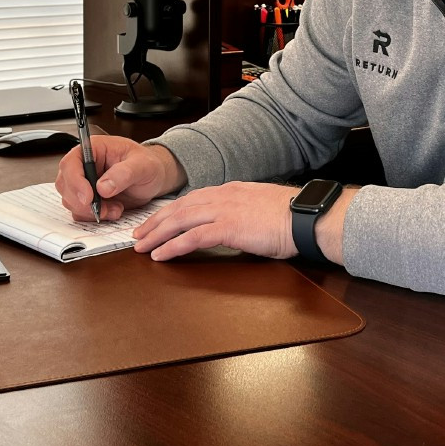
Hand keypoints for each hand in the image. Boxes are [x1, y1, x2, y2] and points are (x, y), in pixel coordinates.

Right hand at [55, 135, 184, 221]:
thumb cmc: (148, 164)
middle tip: (103, 209)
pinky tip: (113, 211)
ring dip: (91, 210)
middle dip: (82, 202)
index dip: (75, 181)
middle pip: (65, 185)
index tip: (88, 197)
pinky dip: (95, 217)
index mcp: (93, 149)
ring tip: (116, 208)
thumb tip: (103, 187)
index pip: (71, 163)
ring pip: (71, 201)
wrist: (153, 178)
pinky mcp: (88, 199)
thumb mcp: (142, 165)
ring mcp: (84, 183)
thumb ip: (124, 173)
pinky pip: (80, 212)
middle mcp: (84, 166)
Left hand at [131, 182, 295, 260]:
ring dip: (157, 234)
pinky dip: (173, 246)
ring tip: (142, 246)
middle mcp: (224, 196)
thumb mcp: (261, 208)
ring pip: (180, 220)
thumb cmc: (292, 217)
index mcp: (231, 190)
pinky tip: (161, 255)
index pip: (193, 199)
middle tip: (139, 234)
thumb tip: (235, 225)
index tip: (158, 221)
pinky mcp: (228, 227)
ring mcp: (225, 210)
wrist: (306, 217)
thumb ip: (243, 212)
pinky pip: (192, 237)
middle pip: (180, 207)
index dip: (171, 211)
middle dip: (156, 221)